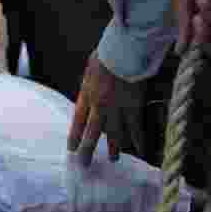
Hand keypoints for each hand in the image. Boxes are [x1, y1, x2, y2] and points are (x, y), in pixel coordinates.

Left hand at [69, 51, 145, 165]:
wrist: (125, 47)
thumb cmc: (109, 51)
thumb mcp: (91, 68)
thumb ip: (90, 84)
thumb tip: (90, 90)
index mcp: (87, 94)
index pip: (78, 121)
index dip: (74, 137)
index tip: (71, 150)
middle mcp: (99, 105)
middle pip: (92, 133)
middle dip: (87, 150)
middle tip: (84, 165)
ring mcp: (116, 107)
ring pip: (113, 133)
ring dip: (113, 147)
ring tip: (112, 159)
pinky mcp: (133, 105)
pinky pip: (135, 126)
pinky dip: (137, 138)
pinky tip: (139, 148)